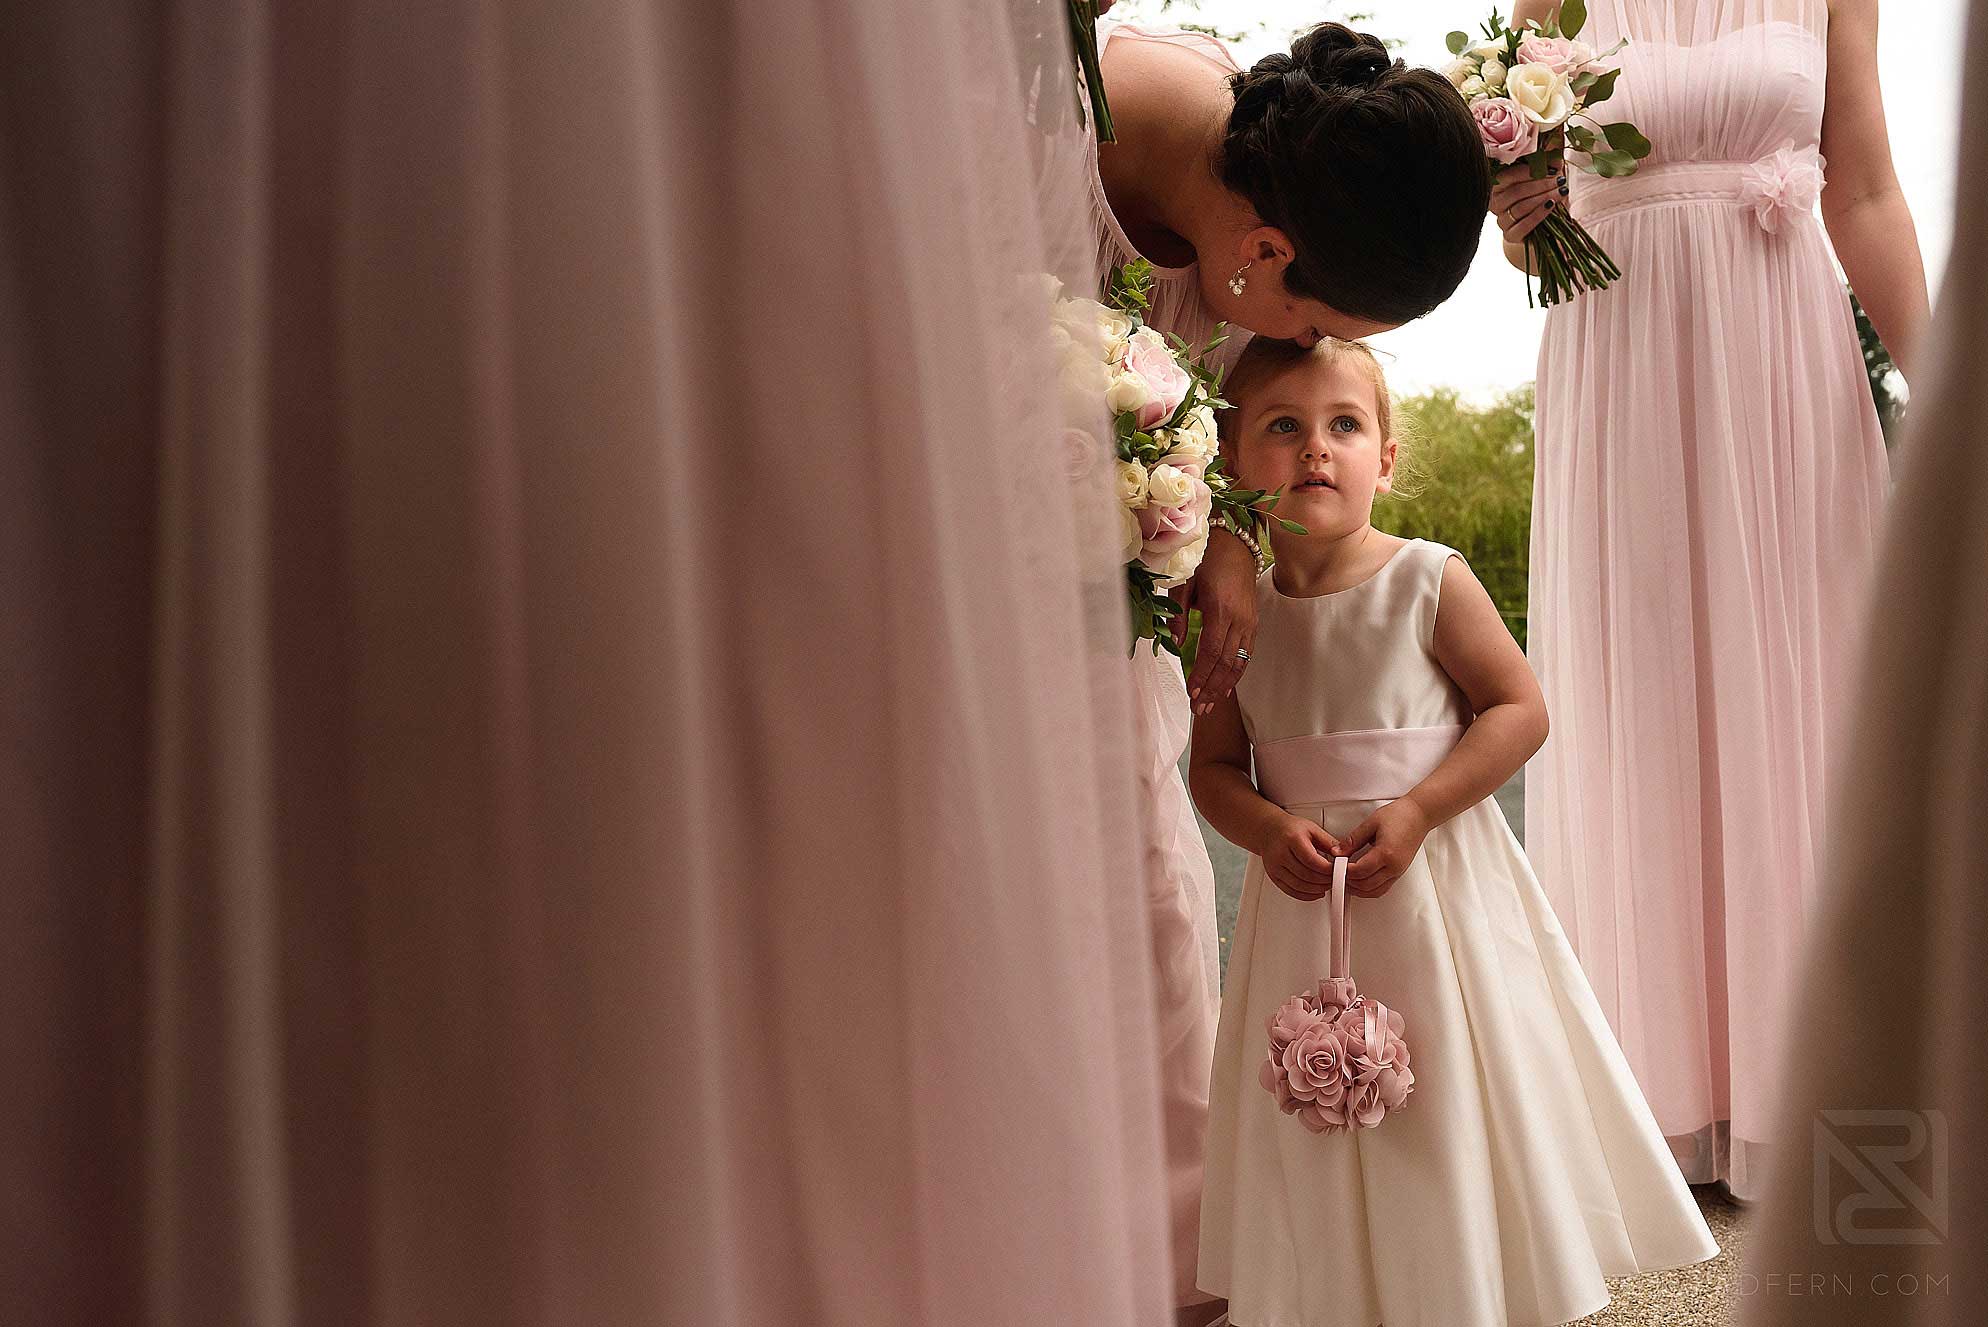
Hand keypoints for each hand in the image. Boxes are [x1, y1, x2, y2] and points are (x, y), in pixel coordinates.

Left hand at [1183, 528, 1258, 715]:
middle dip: (1212, 688)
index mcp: (1220, 610)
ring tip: (1211, 704)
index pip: (1211, 651)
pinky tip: (1226, 686)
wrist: (1237, 544)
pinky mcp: (1254, 622)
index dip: (1202, 675)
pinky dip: (1236, 673)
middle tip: (1199, 709)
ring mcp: (1250, 622)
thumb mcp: (1184, 582)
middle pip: (1226, 663)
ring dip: (1225, 686)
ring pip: (1239, 662)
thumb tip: (1175, 644)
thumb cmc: (1207, 560)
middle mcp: (1239, 620)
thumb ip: (1178, 614)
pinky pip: (1246, 653)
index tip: (1192, 692)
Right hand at [1261, 815, 1344, 901]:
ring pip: (1299, 886)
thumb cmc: (1290, 828)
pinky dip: (1305, 895)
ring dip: (1316, 889)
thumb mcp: (1312, 829)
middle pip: (1306, 875)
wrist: (1268, 830)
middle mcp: (1281, 854)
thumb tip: (1343, 856)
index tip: (1338, 871)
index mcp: (1292, 839)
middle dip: (1324, 881)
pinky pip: (1290, 891)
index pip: (1313, 861)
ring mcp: (1275, 866)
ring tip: (1327, 885)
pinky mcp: (1273, 876)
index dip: (1328, 870)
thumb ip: (1328, 842)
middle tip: (1335, 880)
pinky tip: (1315, 892)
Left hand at [1341, 797, 1431, 898]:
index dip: (1344, 871)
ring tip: (1346, 879)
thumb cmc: (1400, 815)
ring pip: (1374, 891)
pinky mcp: (1399, 872)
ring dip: (1358, 889)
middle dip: (1348, 882)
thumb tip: (1337, 852)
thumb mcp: (1370, 823)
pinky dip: (1369, 889)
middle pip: (1365, 885)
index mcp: (1386, 853)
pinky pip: (1383, 888)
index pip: (1359, 871)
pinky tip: (1359, 881)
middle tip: (1337, 873)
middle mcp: (1394, 866)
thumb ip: (1352, 840)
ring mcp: (1398, 871)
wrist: (1419, 815)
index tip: (1335, 866)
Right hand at [1490, 159, 1565, 245]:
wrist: (1544, 223)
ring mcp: (1502, 221)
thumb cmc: (1543, 194)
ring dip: (1543, 198)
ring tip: (1561, 191)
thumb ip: (1547, 159)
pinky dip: (1539, 215)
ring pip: (1520, 207)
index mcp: (1497, 185)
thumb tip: (1555, 146)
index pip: (1507, 176)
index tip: (1551, 168)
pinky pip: (1523, 225)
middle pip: (1515, 192)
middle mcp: (1495, 203)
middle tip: (1560, 180)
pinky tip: (1551, 205)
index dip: (1529, 171)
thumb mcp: (1545, 174)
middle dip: (1540, 185)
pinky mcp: (1510, 236)